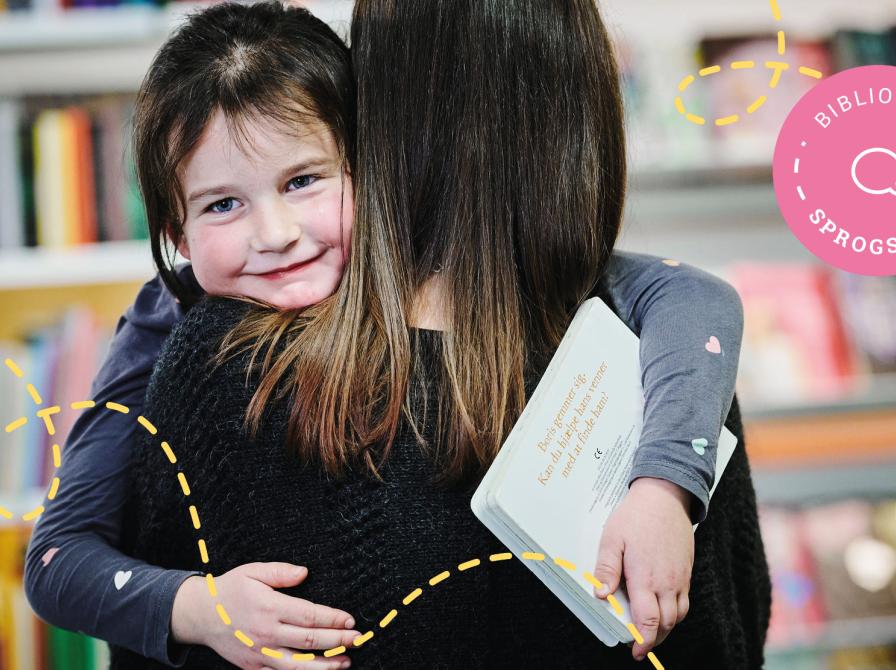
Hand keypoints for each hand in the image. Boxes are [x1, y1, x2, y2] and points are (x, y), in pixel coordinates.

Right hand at [171, 562, 360, 668]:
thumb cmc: (230, 589)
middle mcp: (266, 633)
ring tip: (345, 662)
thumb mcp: (253, 571)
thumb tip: (305, 572)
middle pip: (309, 641)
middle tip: (357, 639)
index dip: (332, 619)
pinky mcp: (253, 667)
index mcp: (269, 607)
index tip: (349, 620)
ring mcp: (259, 653)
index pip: (309, 615)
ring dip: (325, 665)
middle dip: (337, 641)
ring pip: (299, 665)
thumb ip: (280, 572)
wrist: (199, 615)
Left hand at [591, 478, 694, 661]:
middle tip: (640, 645)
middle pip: (666, 624)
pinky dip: (675, 612)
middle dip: (653, 640)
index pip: (648, 621)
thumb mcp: (612, 538)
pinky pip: (685, 600)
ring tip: (651, 631)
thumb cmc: (636, 516)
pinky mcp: (687, 570)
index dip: (642, 641)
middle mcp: (668, 582)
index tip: (635, 651)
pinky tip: (663, 608)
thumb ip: (606, 569)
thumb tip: (600, 595)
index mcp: (646, 578)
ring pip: (678, 615)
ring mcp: (680, 577)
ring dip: (666, 628)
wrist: (665, 496)